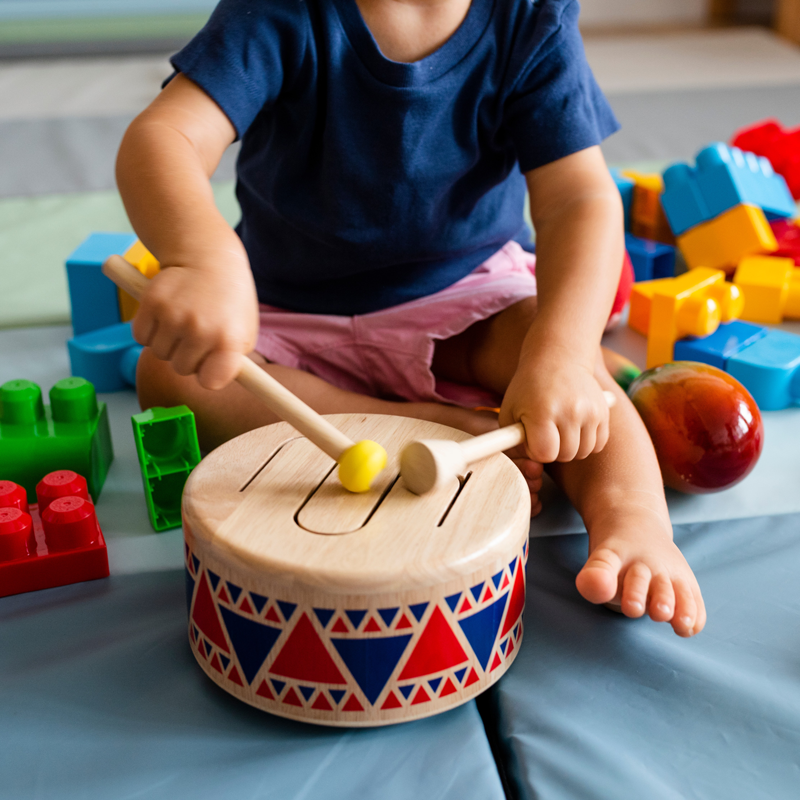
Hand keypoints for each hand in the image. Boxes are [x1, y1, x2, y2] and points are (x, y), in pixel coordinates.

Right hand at [132, 244, 258, 390]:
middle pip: (181, 369)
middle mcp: (201, 330)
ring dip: (168, 343)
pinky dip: (149, 330)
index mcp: (228, 340)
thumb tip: (216, 386)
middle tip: (197, 334)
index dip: (208, 375)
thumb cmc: (229, 301)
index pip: (210, 382)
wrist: (208, 257)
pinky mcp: (151, 303)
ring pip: (159, 353)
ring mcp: (174, 317)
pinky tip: (166, 313)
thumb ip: (233, 362)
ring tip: (184, 320)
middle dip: (187, 357)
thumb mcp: (244, 331)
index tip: (209, 365)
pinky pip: (141, 336)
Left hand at [499, 349, 609, 462]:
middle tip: (545, 432)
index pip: (544, 453)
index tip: (532, 436)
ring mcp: (590, 411)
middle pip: (565, 455)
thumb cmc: (528, 388)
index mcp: (543, 411)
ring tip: (559, 430)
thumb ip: (512, 441)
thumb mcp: (509, 411)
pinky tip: (574, 429)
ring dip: (570, 447)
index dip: (536, 450)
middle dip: (553, 450)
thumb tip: (528, 464)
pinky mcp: (603, 412)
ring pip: (583, 452)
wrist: (558, 358)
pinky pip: (598, 444)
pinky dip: (586, 442)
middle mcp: (570, 411)